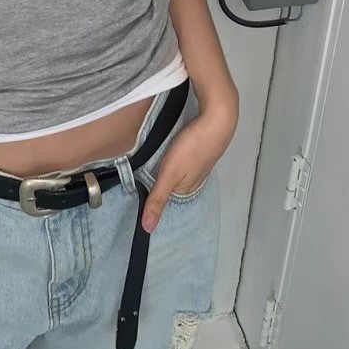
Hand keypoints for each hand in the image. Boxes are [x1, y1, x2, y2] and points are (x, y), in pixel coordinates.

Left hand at [142, 100, 236, 233]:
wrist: (216, 120)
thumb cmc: (193, 147)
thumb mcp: (169, 175)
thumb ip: (157, 199)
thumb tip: (147, 228)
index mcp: (185, 190)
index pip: (161, 198)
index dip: (147, 191)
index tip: (132, 184)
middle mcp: (193, 181)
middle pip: (168, 184)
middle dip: (154, 178)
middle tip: (138, 167)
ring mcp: (197, 165)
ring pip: (175, 171)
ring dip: (164, 165)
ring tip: (152, 157)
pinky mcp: (198, 149)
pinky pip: (181, 157)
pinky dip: (173, 154)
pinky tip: (169, 148)